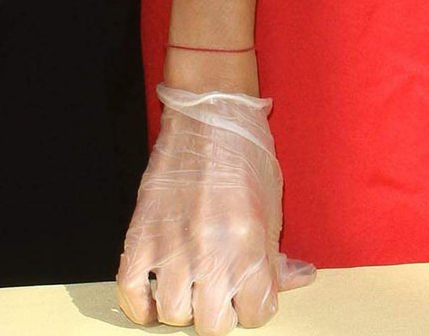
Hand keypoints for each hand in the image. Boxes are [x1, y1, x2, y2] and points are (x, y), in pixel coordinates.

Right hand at [117, 88, 314, 334]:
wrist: (207, 114)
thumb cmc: (244, 151)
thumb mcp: (271, 202)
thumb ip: (278, 251)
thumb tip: (296, 279)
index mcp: (248, 244)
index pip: (257, 313)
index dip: (255, 305)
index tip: (251, 293)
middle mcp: (209, 252)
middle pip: (213, 325)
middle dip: (220, 312)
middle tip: (220, 291)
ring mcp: (171, 246)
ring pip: (174, 314)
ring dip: (184, 306)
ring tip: (191, 284)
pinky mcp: (140, 236)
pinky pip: (131, 294)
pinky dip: (141, 305)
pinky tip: (156, 294)